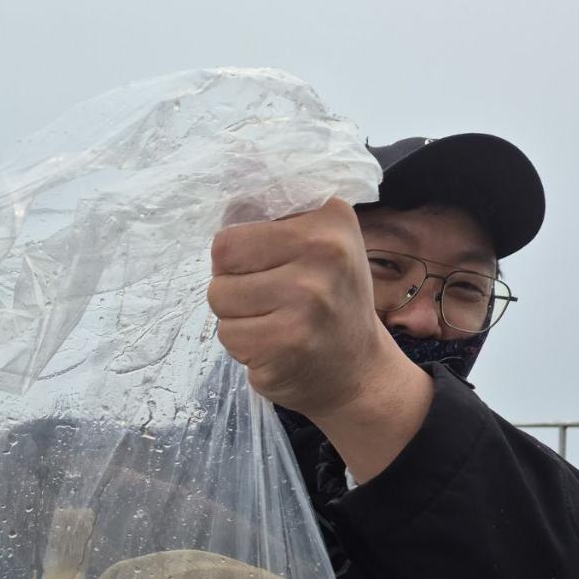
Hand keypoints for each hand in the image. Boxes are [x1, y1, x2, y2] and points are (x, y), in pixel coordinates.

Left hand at [208, 197, 397, 420]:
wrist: (359, 373)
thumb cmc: (329, 304)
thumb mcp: (321, 247)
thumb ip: (277, 223)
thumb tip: (223, 205)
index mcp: (330, 217)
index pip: (234, 230)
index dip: (240, 255)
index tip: (273, 271)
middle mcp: (324, 251)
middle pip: (222, 259)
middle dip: (232, 284)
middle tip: (270, 301)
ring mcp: (307, 297)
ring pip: (219, 298)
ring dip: (236, 317)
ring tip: (274, 324)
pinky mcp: (288, 340)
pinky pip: (228, 335)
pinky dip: (242, 347)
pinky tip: (276, 347)